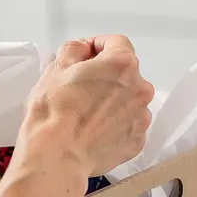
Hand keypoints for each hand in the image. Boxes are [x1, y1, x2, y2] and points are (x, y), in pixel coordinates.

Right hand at [17, 36, 154, 176]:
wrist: (57, 154)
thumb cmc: (56, 113)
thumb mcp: (57, 68)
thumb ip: (74, 49)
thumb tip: (81, 50)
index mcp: (122, 65)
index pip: (116, 42)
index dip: (97, 45)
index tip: (86, 53)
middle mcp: (139, 89)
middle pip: (125, 73)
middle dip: (104, 75)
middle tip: (80, 85)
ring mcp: (140, 117)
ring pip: (127, 99)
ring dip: (111, 100)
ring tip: (85, 111)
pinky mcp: (136, 141)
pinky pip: (127, 125)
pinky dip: (114, 124)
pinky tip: (92, 128)